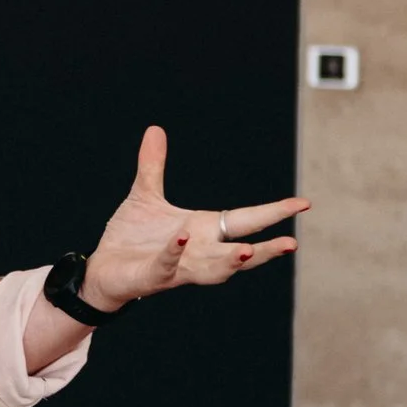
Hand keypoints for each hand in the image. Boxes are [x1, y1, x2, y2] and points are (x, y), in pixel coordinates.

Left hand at [85, 126, 307, 310]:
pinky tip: (182, 238)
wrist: (103, 269)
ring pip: (212, 270)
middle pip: (239, 254)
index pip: (245, 222)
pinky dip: (175, 253)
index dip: (273, 213)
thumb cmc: (130, 237)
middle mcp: (198, 253)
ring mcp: (178, 268)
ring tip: (247, 251)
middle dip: (265, 251)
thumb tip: (155, 130)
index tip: (303, 203)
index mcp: (203, 231)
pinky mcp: (152, 276)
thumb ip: (153, 165)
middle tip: (292, 244)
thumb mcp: (145, 196)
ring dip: (229, 262)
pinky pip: (167, 266)